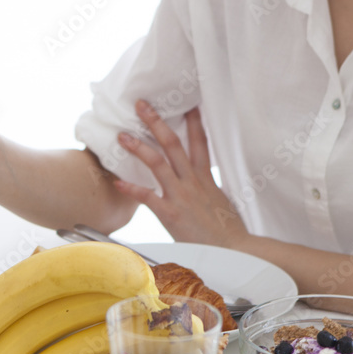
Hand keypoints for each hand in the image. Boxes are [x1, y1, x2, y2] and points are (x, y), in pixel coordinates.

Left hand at [113, 100, 248, 247]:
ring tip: (122, 135)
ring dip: (138, 146)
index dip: (193, 121)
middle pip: (173, 143)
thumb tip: (202, 184)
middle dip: (156, 122)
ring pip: (157, 163)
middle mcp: (192, 181)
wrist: (235, 249)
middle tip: (142, 105)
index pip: (199, 141)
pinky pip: (147, 196)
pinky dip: (130, 188)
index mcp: (205, 178)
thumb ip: (208, 189)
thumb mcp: (220, 201)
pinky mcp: (170, 212)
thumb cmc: (228, 230)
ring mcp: (181, 195)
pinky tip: (117, 182)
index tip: (187, 103)